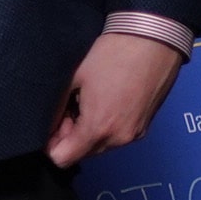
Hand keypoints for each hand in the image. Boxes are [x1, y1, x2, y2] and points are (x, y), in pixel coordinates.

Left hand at [46, 30, 187, 169]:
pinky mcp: (144, 126)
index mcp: (98, 128)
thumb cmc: (112, 55)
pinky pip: (117, 136)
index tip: (52, 123)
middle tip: (69, 107)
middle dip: (70, 137)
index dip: (51, 144)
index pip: (63, 158)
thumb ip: (57, 108)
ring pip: (100, 145)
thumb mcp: (74, 79)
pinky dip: (106, 127)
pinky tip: (104, 102)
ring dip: (88, 132)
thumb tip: (48, 124)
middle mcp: (119, 138)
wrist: (153, 41)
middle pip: (82, 153)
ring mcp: (135, 134)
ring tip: (87, 101)